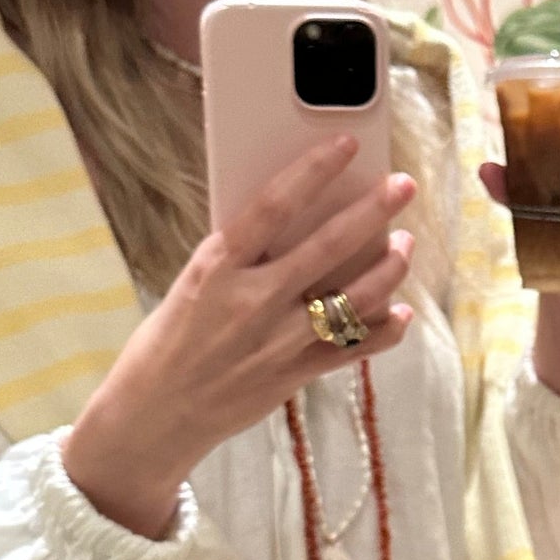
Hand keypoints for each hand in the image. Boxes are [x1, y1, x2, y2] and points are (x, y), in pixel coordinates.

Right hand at [63, 133, 414, 536]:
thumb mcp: (193, 283)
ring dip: (387, 269)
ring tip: (405, 246)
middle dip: (373, 212)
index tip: (344, 144)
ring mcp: (277, 340)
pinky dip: (382, 332)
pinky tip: (400, 314)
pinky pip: (350, 350)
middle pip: (328, 246)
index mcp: (217, 267)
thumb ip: (241, 257)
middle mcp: (252, 301)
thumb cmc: (168, 342)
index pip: (272, 205)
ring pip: (352, 298)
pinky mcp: (292, 375)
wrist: (154, 415)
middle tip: (403, 187)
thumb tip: (292, 221)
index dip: (313, 171)